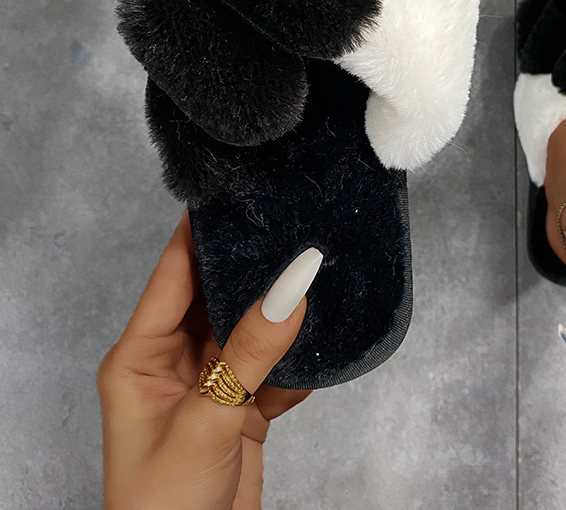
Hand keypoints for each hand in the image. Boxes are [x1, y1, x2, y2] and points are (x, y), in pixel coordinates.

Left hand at [97, 212, 311, 509]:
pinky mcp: (240, 406)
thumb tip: (293, 285)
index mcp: (140, 356)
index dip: (200, 232)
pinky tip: (320, 334)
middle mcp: (173, 361)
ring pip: (248, 328)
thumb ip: (252, 351)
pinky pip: (271, 364)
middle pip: (215, 295)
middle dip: (250, 266)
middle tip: (289, 225)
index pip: (173, 275)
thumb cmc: (162, 506)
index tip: (234, 193)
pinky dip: (295, 354)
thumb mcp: (208, 420)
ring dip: (277, 310)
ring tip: (313, 268)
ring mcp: (209, 383)